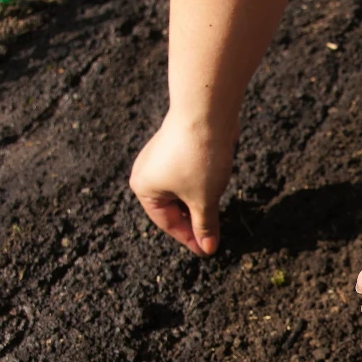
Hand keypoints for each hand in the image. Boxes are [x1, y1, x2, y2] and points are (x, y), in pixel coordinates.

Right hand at [130, 112, 236, 255]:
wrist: (207, 111)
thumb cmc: (199, 157)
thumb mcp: (204, 199)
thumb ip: (205, 225)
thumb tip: (207, 248)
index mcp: (144, 188)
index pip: (168, 223)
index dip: (190, 238)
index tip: (209, 250)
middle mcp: (147, 172)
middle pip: (173, 207)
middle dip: (195, 221)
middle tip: (215, 236)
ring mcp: (162, 156)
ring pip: (183, 190)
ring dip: (200, 203)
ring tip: (218, 213)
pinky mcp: (179, 145)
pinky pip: (189, 174)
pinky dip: (201, 185)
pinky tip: (216, 188)